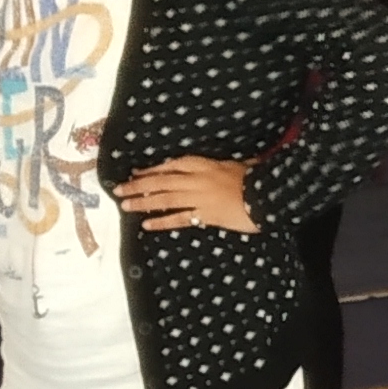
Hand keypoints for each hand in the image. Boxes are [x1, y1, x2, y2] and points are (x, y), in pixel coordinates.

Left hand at [117, 156, 255, 233]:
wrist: (269, 196)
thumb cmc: (257, 178)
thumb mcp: (239, 164)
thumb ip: (223, 166)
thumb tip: (219, 166)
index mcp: (204, 165)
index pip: (170, 166)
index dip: (151, 170)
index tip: (135, 173)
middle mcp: (197, 180)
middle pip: (161, 182)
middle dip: (138, 186)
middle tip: (118, 189)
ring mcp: (199, 198)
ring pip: (165, 199)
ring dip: (143, 202)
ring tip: (126, 205)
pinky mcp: (205, 216)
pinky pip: (179, 219)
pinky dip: (162, 221)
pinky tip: (147, 224)